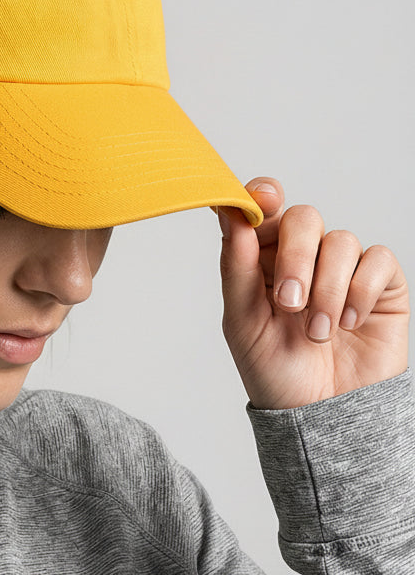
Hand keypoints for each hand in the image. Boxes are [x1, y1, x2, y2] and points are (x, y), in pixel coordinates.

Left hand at [216, 177, 408, 409]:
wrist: (320, 416)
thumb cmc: (274, 369)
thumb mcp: (242, 320)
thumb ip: (236, 266)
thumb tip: (230, 214)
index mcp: (262, 257)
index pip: (264, 208)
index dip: (262, 195)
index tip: (262, 199)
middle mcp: (303, 255)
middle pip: (303, 218)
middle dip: (294, 258)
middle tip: (290, 302)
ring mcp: (342, 268)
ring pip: (340, 240)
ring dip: (327, 288)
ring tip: (317, 331)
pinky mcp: (380, 285)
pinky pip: (377, 259)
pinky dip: (359, 291)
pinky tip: (348, 323)